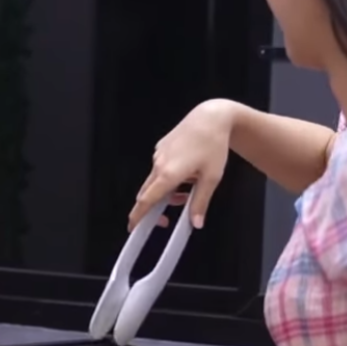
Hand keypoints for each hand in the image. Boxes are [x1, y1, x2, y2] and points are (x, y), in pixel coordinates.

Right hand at [129, 99, 235, 230]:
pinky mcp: (160, 148)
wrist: (211, 117)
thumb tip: (195, 224)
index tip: (132, 228)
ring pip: (154, 182)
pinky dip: (167, 179)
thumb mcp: (212, 178)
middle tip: (166, 219)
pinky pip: (159, 170)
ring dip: (165, 193)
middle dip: (153, 209)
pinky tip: (186, 174)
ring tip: (186, 192)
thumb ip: (200, 202)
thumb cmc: (214, 147)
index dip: (138, 216)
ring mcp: (158, 155)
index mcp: (169, 174)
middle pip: (147, 193)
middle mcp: (158, 165)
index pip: (146, 200)